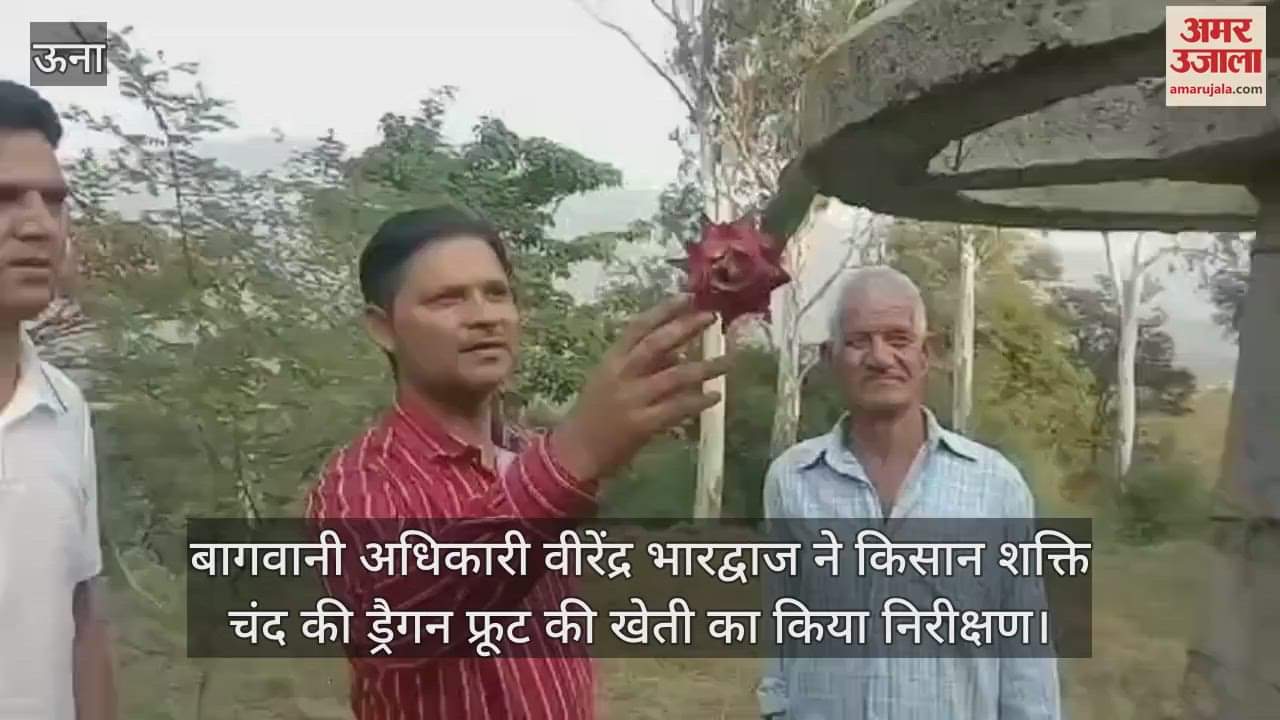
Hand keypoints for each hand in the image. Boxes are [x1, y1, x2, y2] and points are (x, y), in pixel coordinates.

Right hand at [551, 294, 729, 480]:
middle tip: (711, 317)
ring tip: (728, 360)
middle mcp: (621, 375)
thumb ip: (642, 364)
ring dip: (704, 367)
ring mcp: (632, 400)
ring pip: (673, 377)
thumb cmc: (595, 412)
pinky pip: (675, 409)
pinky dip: (697, 402)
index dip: (663, 310)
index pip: (638, 327)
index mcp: (612, 360)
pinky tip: (715, 396)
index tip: (687, 297)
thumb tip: (679, 351)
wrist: (576, 450)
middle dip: (685, 328)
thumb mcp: (611, 379)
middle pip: (656, 345)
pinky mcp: (641, 425)